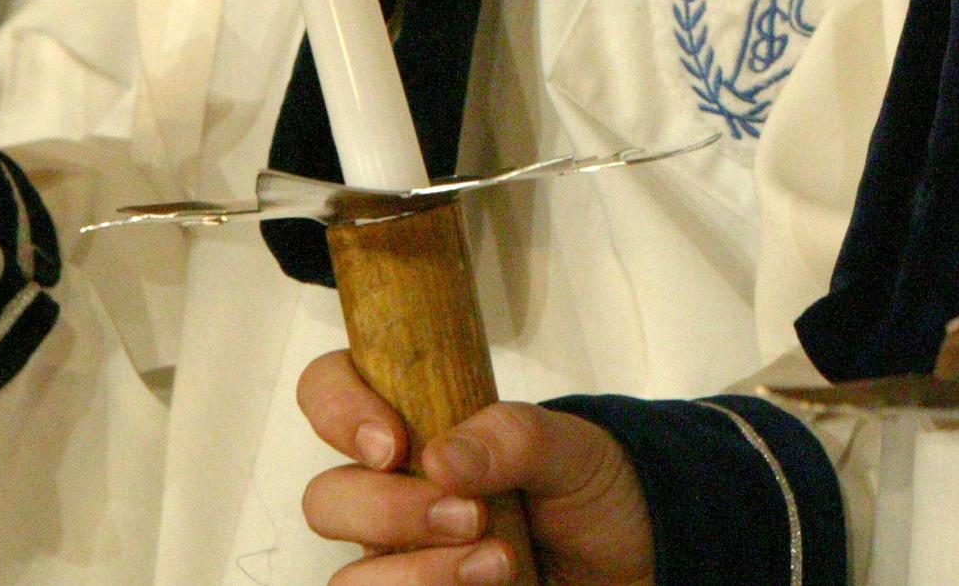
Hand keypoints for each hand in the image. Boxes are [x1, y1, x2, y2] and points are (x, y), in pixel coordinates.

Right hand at [296, 350, 656, 585]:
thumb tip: (442, 456)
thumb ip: (514, 436)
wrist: (632, 557)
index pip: (330, 390)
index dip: (338, 410)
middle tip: (471, 515)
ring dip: (417, 574)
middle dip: (390, 511)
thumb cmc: (591, 489)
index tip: (391, 444)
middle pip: (327, 499)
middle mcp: (393, 491)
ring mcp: (400, 555)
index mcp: (415, 423)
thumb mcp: (573, 448)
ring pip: (351, 576)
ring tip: (500, 563)